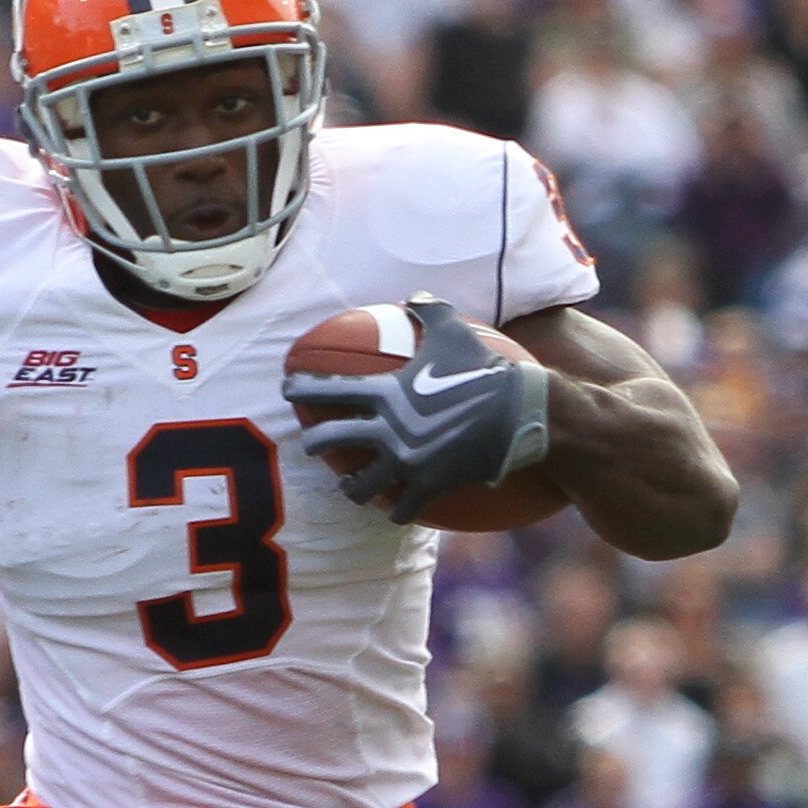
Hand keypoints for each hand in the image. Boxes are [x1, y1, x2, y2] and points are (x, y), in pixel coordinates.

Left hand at [282, 296, 549, 523]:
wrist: (520, 411)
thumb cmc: (484, 368)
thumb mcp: (455, 330)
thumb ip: (429, 310)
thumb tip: (414, 295)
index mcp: (385, 393)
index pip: (327, 390)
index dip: (300, 388)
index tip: (286, 389)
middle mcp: (387, 431)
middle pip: (325, 442)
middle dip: (313, 444)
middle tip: (311, 444)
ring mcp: (406, 463)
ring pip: (356, 489)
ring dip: (351, 489)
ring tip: (352, 487)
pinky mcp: (428, 487)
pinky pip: (399, 510)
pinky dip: (396, 511)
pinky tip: (395, 510)